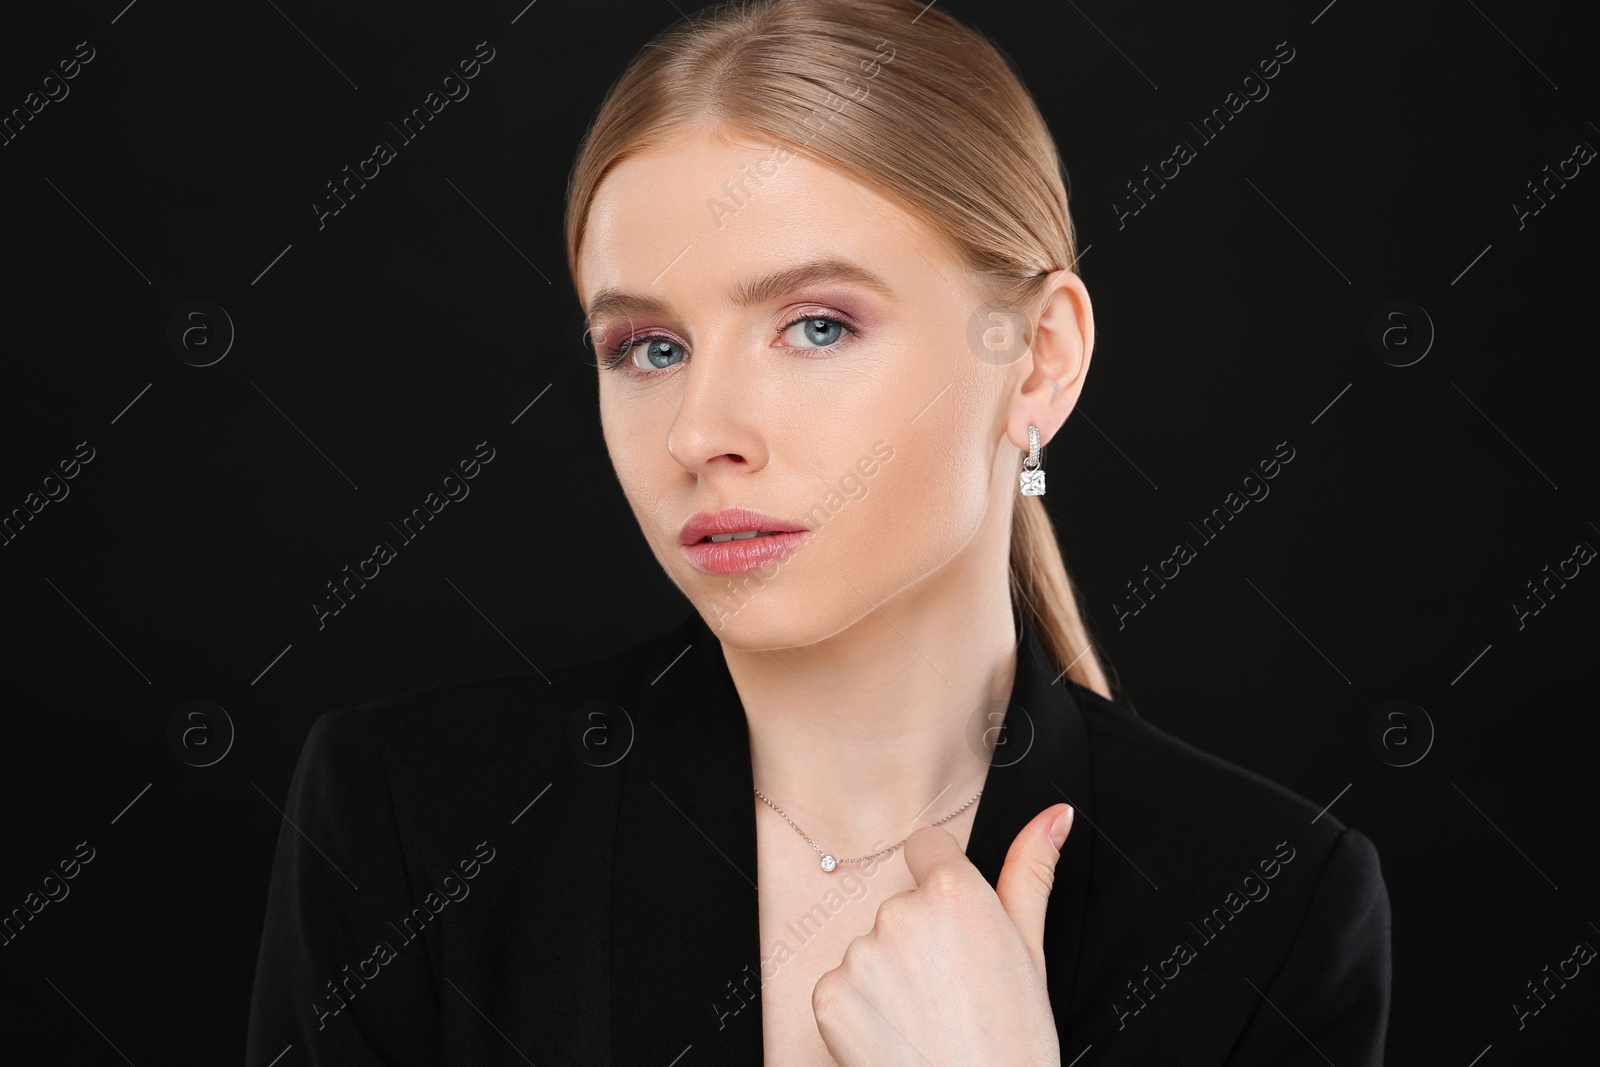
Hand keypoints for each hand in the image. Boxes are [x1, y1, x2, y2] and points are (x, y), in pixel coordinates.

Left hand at [811, 803, 1073, 1065]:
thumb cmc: (1013, 1042)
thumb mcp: (1032, 952)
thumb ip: (1031, 872)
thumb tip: (1054, 815)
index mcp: (955, 894)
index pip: (927, 847)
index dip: (942, 885)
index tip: (954, 924)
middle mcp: (902, 913)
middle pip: (901, 904)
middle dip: (920, 939)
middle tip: (953, 991)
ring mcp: (861, 955)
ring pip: (872, 947)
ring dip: (890, 975)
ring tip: (928, 1019)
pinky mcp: (829, 995)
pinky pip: (841, 985)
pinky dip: (860, 1009)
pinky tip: (895, 1036)